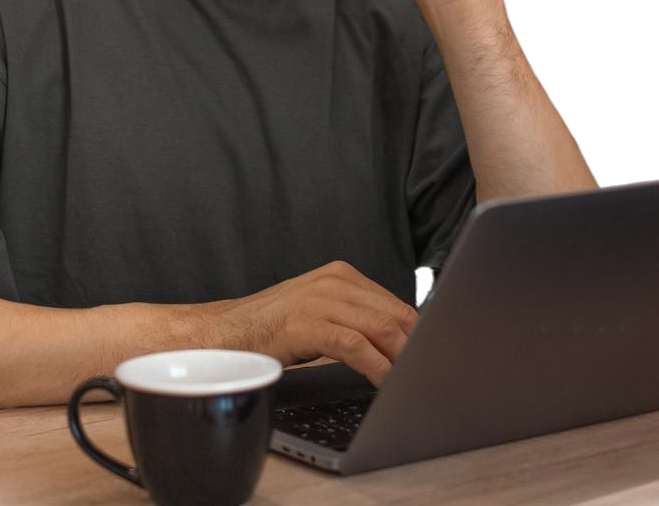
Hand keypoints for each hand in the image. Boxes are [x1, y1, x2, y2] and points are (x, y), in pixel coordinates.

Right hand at [204, 261, 418, 387]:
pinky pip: (354, 345)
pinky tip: (385, 382)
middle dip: (415, 346)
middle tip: (429, 371)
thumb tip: (396, 341)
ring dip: (401, 358)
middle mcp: (334, 281)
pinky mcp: (307, 323)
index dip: (418, 332)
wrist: (226, 332)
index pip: (395, 303)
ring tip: (413, 380)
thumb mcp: (319, 311)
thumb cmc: (273, 327)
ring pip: (379, 328)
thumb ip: (354, 317)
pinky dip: (376, 366)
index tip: (432, 354)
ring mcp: (320, 299)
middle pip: (393, 314)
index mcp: (341, 274)